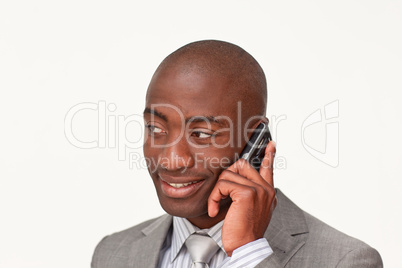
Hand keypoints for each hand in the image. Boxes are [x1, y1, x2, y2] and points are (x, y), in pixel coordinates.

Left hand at [208, 141, 276, 255]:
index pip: (269, 168)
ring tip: (217, 205)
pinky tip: (215, 209)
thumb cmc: (244, 231)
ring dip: (217, 191)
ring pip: (229, 174)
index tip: (270, 144)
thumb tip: (236, 180)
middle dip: (226, 177)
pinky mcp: (247, 193)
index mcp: (268, 193)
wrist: (246, 247)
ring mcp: (258, 189)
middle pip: (242, 165)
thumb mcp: (250, 209)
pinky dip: (214, 197)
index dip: (268, 155)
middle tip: (222, 194)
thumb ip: (249, 193)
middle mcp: (266, 189)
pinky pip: (223, 185)